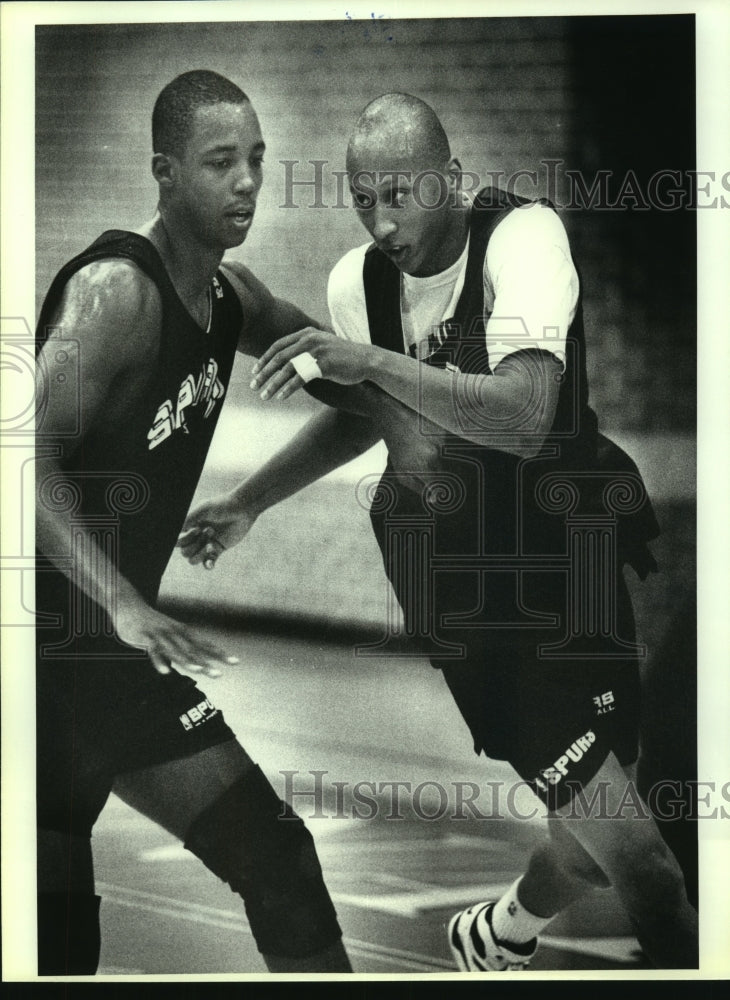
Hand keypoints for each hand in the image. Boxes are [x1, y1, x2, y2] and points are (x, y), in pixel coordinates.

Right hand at [113, 595, 238, 677]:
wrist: (129, 605)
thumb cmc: (151, 622)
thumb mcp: (169, 633)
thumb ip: (181, 647)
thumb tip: (195, 661)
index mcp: (182, 631)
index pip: (204, 644)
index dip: (219, 653)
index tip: (235, 662)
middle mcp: (174, 632)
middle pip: (193, 649)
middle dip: (207, 662)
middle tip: (219, 674)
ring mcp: (160, 634)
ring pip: (175, 650)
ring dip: (186, 660)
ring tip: (198, 670)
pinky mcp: (145, 637)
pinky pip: (153, 651)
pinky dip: (159, 661)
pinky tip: (165, 671)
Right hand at [177, 492, 257, 568]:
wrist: (242, 509)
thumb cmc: (222, 506)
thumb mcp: (203, 509)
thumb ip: (188, 520)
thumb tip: (178, 532)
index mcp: (190, 526)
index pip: (178, 542)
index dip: (185, 539)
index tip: (198, 529)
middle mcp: (196, 536)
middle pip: (185, 552)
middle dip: (196, 544)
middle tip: (211, 530)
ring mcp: (206, 543)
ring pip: (193, 560)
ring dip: (201, 554)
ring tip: (212, 544)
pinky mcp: (218, 549)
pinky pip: (208, 563)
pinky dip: (208, 565)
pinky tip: (211, 564)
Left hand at [250, 328, 374, 400]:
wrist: (366, 361)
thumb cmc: (343, 357)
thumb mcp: (322, 347)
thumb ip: (304, 350)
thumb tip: (287, 361)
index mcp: (306, 333)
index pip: (278, 345)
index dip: (264, 359)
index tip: (254, 371)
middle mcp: (309, 339)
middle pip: (278, 357)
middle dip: (263, 373)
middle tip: (253, 385)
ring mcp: (316, 351)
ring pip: (287, 369)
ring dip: (273, 384)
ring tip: (264, 395)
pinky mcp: (323, 365)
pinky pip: (300, 378)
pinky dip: (288, 389)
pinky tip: (281, 397)